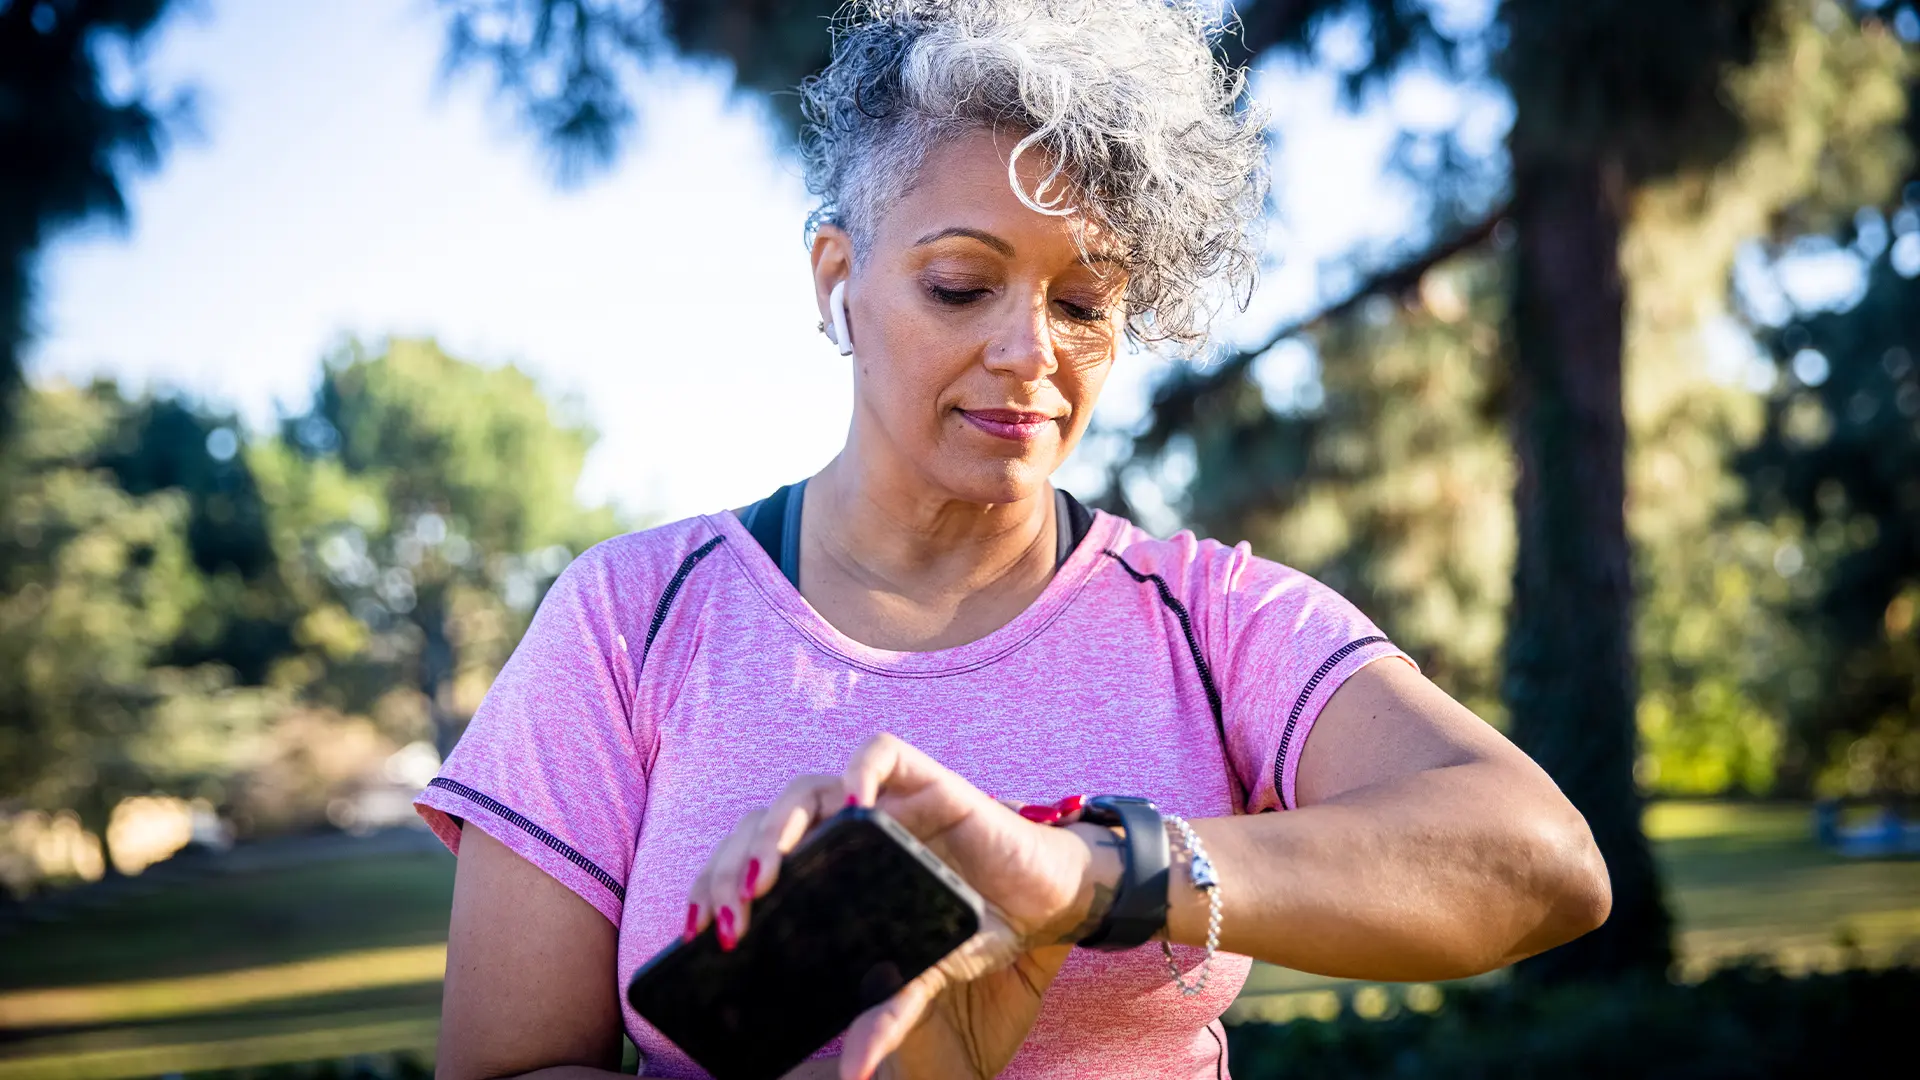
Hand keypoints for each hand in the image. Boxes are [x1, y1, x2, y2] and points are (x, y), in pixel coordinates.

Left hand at [684, 734, 1120, 1079]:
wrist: (1045, 899)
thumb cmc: (973, 927)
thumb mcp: (923, 974)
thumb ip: (886, 1010)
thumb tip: (855, 1070)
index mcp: (826, 868)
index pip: (749, 862)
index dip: (714, 888)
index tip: (697, 934)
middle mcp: (844, 828)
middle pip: (764, 825)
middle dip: (733, 870)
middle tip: (728, 923)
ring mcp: (882, 799)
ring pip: (806, 789)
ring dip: (777, 830)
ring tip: (768, 877)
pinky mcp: (925, 778)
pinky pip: (879, 752)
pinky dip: (859, 772)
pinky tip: (852, 807)